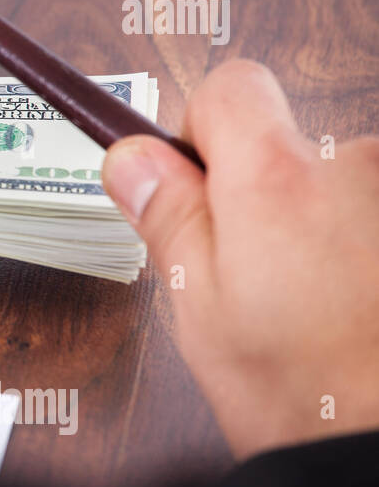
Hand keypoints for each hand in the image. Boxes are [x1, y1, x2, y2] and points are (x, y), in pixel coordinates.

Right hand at [102, 60, 378, 460]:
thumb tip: (133, 157)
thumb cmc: (304, 399)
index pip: (232, 87)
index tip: (196, 184)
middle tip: (257, 276)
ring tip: (323, 308)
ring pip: (346, 186)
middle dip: (267, 193)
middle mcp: (359, 167)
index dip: (201, 132)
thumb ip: (168, 217)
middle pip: (293, 142)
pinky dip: (369, 248)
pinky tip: (362, 308)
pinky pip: (378, 214)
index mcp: (277, 181)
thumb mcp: (200, 312)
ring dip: (329, 227)